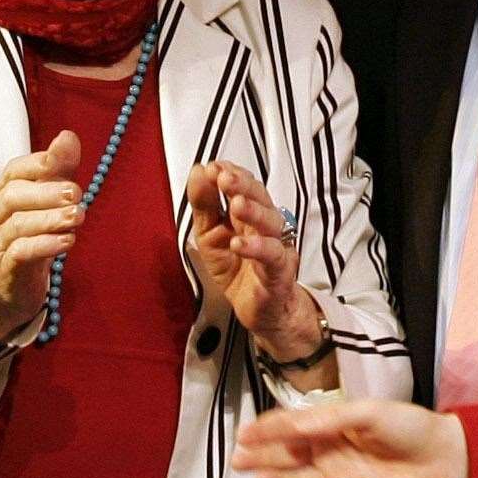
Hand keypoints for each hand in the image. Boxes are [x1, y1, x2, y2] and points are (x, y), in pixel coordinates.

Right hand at [0, 131, 81, 339]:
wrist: (9, 286)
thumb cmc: (31, 235)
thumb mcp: (46, 201)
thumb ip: (58, 170)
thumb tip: (68, 136)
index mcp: (4, 192)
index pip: (14, 170)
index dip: (36, 163)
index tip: (59, 160)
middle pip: (12, 195)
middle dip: (45, 192)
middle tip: (76, 194)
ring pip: (17, 225)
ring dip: (50, 219)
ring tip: (78, 217)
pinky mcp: (3, 268)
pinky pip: (19, 253)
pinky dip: (44, 245)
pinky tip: (67, 241)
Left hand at [186, 161, 312, 348]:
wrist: (260, 311)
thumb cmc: (238, 271)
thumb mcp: (209, 235)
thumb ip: (204, 206)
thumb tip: (197, 173)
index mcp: (247, 214)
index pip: (243, 184)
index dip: (231, 173)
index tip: (213, 166)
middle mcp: (264, 225)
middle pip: (260, 197)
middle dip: (242, 184)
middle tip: (224, 177)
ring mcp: (275, 246)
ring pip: (271, 221)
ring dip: (253, 211)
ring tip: (235, 204)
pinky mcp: (279, 271)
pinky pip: (272, 255)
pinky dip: (256, 247)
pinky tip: (239, 243)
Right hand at [233, 400, 468, 477]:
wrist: (440, 456)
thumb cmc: (407, 425)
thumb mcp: (368, 413)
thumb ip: (330, 420)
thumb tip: (295, 426)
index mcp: (332, 424)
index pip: (293, 426)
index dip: (268, 428)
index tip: (245, 432)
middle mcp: (329, 450)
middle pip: (288, 454)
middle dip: (262, 454)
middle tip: (237, 457)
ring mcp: (336, 476)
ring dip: (275, 475)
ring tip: (252, 472)